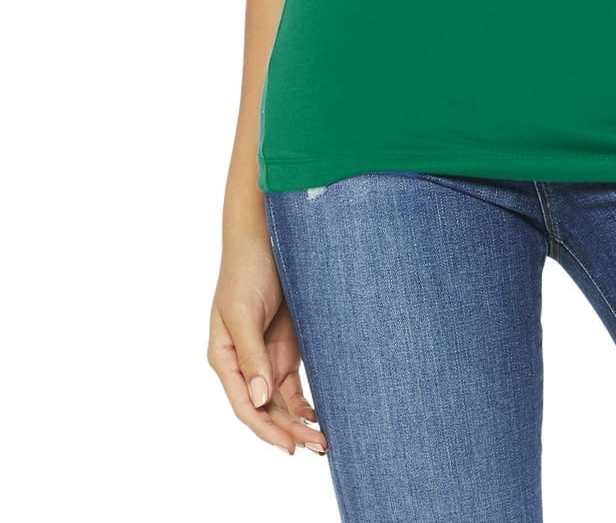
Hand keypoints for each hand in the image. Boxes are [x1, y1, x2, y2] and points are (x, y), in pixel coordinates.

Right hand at [208, 227, 327, 455]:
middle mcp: (244, 364)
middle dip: (288, 431)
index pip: (245, 405)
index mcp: (225, 358)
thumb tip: (260, 399)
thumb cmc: (246, 270)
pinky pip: (293, 385)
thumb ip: (251, 356)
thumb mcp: (243, 313)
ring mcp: (265, 356)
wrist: (266, 236)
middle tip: (318, 447)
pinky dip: (304, 402)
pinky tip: (319, 415)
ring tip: (323, 440)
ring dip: (299, 422)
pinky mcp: (285, 347)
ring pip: (281, 402)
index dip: (266, 430)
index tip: (289, 447)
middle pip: (265, 409)